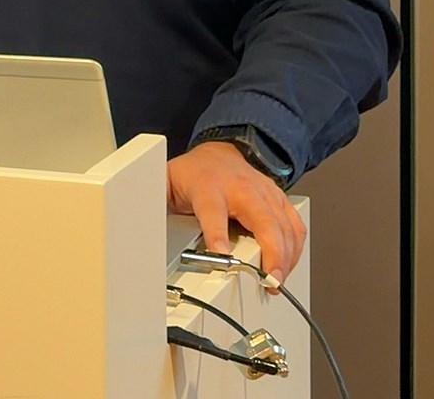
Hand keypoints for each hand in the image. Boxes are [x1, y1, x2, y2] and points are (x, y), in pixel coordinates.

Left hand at [166, 141, 306, 286]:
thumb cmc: (195, 173)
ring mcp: (264, 192)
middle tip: (268, 279)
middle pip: (262, 220)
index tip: (221, 254)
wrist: (221, 151)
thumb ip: (156, 202)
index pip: (213, 211)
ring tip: (277, 281)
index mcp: (208, 186)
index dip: (217, 234)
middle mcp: (240, 188)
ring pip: (283, 225)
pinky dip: (295, 248)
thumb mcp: (166, 182)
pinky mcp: (279, 199)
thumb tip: (137, 220)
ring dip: (286, 256)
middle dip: (269, 251)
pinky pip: (295, 225)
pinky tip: (289, 265)